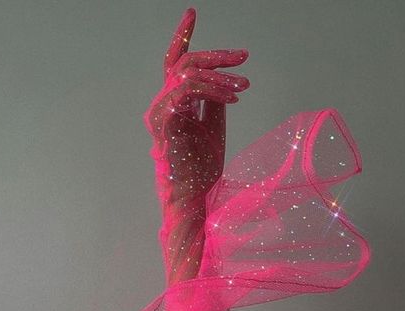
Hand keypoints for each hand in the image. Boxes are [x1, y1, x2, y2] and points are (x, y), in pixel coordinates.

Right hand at [143, 7, 249, 205]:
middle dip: (216, 56)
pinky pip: (187, 92)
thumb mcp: (214, 126)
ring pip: (187, 75)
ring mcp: (161, 113)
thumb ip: (213, 100)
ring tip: (243, 86)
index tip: (192, 12)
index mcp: (173, 104)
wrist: (194, 198)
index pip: (176, 64)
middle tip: (243, 56)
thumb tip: (223, 80)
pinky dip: (212, 90)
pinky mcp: (165, 123)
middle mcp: (163, 105)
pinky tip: (232, 97)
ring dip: (219, 76)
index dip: (183, 36)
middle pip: (184, 64)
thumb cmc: (202, 169)